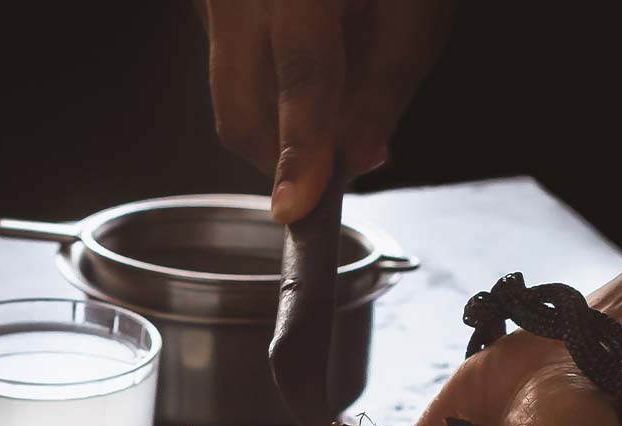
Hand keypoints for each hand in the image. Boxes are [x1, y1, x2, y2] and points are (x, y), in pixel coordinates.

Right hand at [196, 0, 451, 221]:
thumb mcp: (415, 7)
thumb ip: (387, 85)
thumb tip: (355, 159)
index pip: (303, 74)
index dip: (301, 149)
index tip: (295, 208)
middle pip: (240, 110)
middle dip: (282, 158)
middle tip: (329, 163)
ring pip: (231, 96)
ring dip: (278, 119)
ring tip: (329, 75)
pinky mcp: (205, 0)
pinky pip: (228, 63)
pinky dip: (267, 82)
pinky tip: (307, 47)